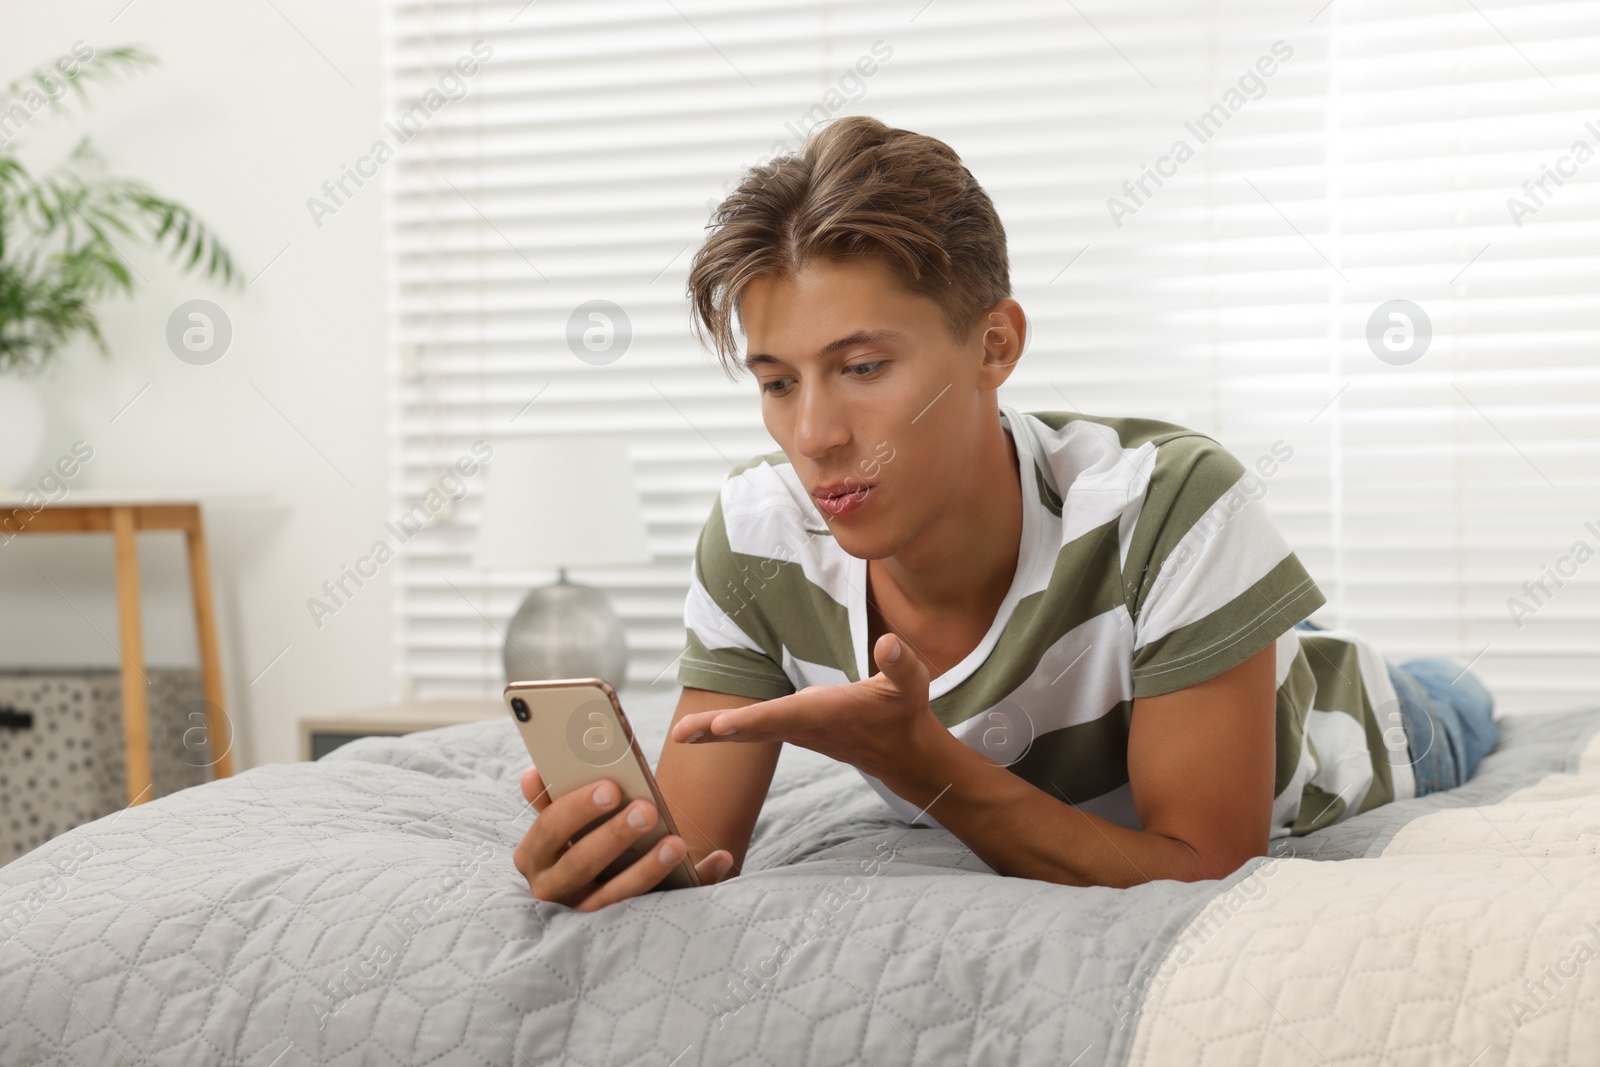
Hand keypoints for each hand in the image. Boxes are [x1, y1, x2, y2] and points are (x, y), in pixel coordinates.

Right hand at [511, 766, 734, 911]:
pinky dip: (694, 882)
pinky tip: (718, 858)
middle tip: (647, 809)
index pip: (549, 829)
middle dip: (614, 836)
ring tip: (676, 843)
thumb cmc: (577, 840)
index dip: (577, 808)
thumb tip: (532, 774)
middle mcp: (553, 889)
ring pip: (615, 896)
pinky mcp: (623, 928)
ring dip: (648, 869)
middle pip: (581, 864)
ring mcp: (584, 914)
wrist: (597, 886)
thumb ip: (551, 800)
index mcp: (534, 856)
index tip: (611, 787)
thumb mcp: (561, 824)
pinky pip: (659, 908)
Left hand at [668, 632, 940, 780]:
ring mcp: (800, 733)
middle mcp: (809, 726)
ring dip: (714, 732)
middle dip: (718, 729)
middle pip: (756, 727)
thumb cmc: (905, 713)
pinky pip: (757, 731)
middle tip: (679, 734)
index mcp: (830, 712)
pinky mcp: (798, 732)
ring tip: (679, 733)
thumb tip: (887, 643)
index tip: (719, 727)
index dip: (752, 719)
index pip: (785, 715)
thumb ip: (900, 664)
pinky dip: (729, 732)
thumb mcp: (912, 684)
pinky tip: (704, 731)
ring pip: (752, 732)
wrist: (904, 755)